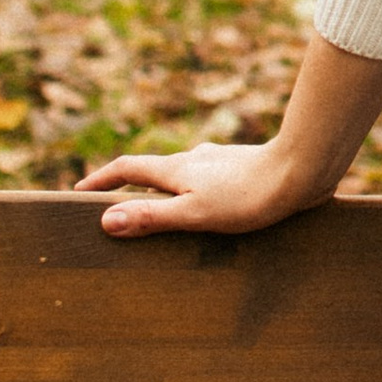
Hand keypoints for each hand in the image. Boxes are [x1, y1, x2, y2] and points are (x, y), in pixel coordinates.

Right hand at [78, 135, 330, 238]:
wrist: (302, 170)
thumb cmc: (249, 195)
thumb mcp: (194, 213)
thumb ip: (152, 217)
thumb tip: (106, 221)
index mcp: (177, 168)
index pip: (127, 168)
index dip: (101, 180)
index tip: (79, 192)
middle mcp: (195, 160)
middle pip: (153, 172)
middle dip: (133, 190)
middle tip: (118, 211)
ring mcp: (220, 164)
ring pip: (184, 178)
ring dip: (168, 194)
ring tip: (164, 220)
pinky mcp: (244, 171)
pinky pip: (209, 184)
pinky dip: (196, 197)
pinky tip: (212, 214)